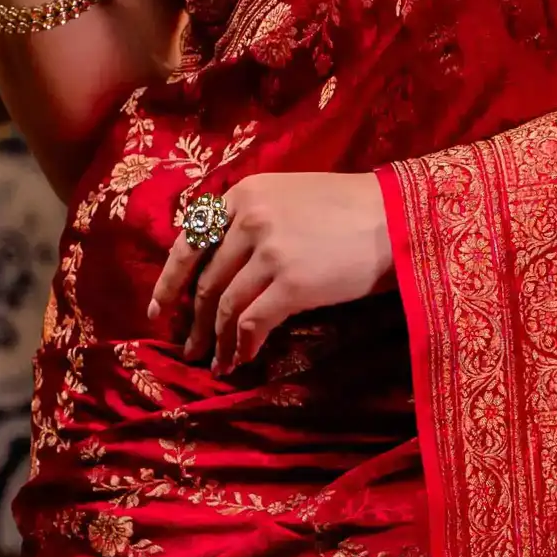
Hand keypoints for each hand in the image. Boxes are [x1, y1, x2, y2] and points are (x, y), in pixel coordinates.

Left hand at [147, 171, 394, 369]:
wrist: (397, 218)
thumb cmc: (351, 208)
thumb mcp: (289, 196)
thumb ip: (252, 219)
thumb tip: (223, 264)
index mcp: (243, 195)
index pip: (190, 241)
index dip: (169, 280)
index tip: (159, 308)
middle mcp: (248, 219)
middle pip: (206, 280)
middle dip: (193, 320)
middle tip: (187, 346)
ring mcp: (268, 252)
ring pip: (224, 306)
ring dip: (216, 340)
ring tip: (215, 361)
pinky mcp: (291, 284)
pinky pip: (252, 323)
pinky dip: (242, 346)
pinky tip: (241, 360)